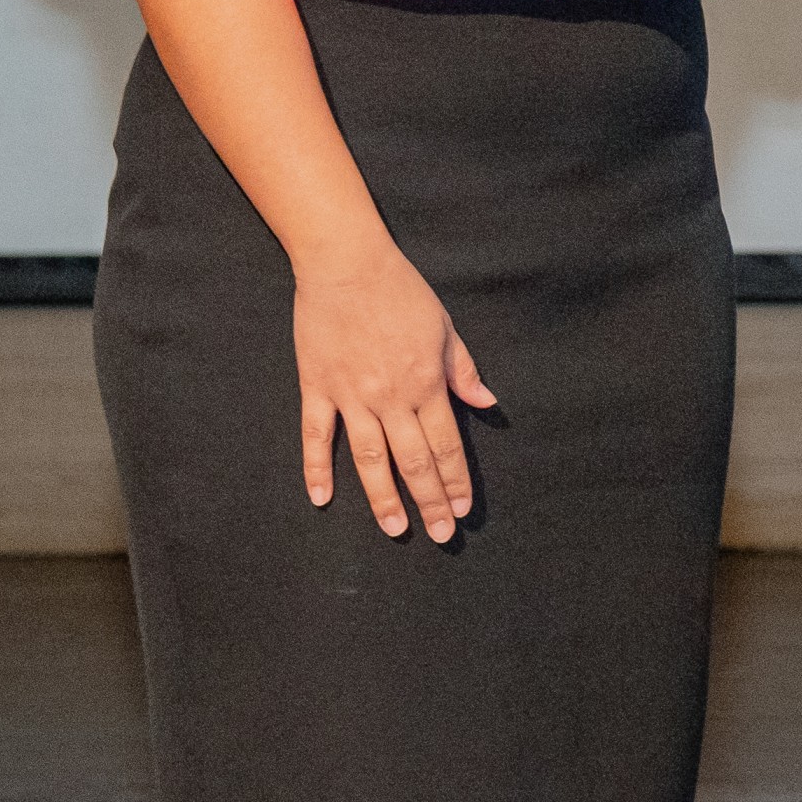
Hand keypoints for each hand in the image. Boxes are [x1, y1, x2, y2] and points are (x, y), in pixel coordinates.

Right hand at [294, 244, 493, 541]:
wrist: (347, 265)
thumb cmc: (401, 292)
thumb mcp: (445, 328)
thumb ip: (463, 370)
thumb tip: (486, 402)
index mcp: (426, 384)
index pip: (446, 446)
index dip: (455, 481)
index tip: (463, 510)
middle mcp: (391, 397)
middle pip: (413, 461)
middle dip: (429, 502)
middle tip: (440, 536)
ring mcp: (351, 396)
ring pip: (369, 460)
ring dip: (383, 498)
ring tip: (395, 530)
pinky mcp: (317, 388)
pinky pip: (316, 436)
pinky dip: (316, 469)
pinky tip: (322, 499)